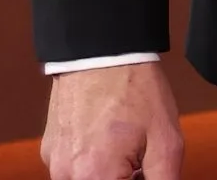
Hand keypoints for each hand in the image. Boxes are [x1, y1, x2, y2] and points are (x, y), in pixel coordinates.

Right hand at [41, 62, 182, 179]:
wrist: (102, 49)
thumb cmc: (134, 89)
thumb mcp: (166, 140)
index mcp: (95, 178)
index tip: (145, 170)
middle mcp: (67, 176)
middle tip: (140, 161)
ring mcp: (54, 164)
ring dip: (108, 175)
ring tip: (125, 146)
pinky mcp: (50, 150)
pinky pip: (74, 169)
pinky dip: (92, 163)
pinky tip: (107, 138)